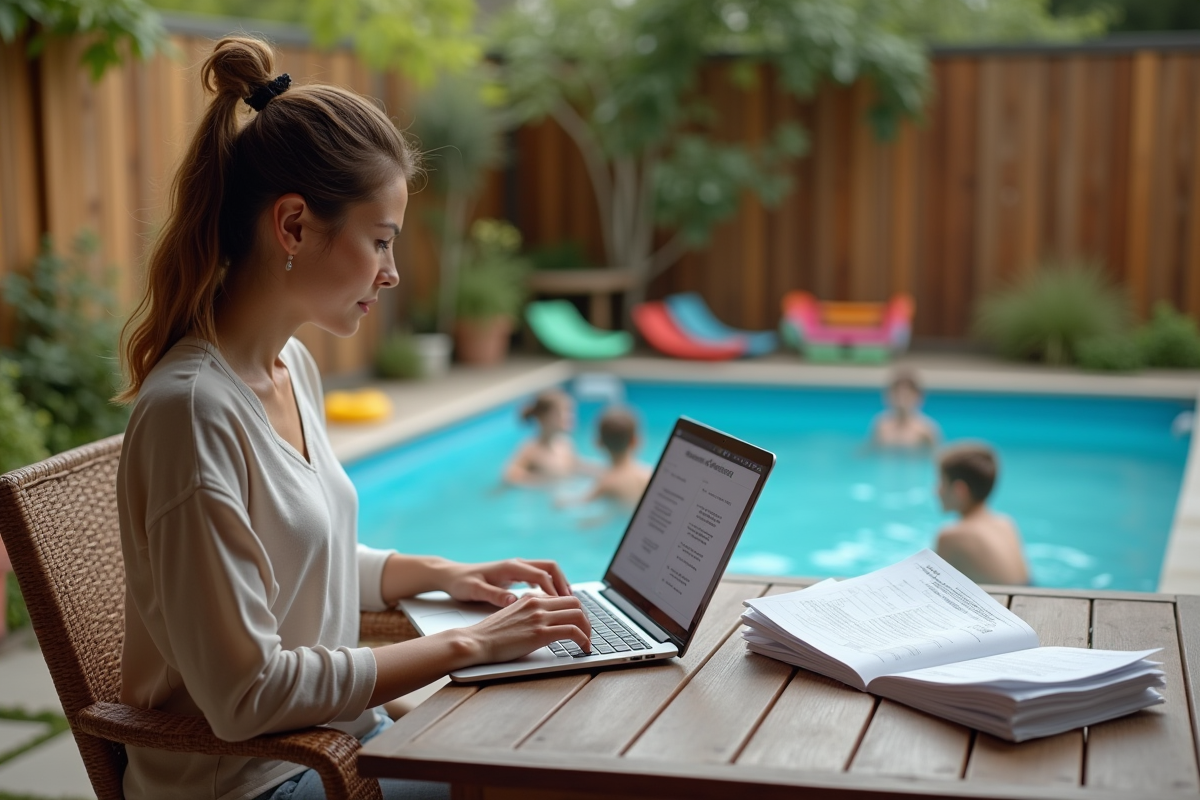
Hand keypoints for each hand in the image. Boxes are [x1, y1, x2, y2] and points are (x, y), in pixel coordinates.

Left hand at [443, 558, 571, 607]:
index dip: (554, 591)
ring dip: (559, 583)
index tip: (562, 606)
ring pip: (547, 571)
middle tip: (573, 602)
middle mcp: (517, 564)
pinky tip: (552, 600)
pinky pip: (540, 576)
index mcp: (510, 567)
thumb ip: (494, 595)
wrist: (451, 575)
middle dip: (563, 583)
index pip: (541, 575)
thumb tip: (514, 600)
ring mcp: (517, 567)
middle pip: (550, 567)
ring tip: (569, 602)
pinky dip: (550, 585)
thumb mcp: (475, 591)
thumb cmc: (461, 583)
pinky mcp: (515, 573)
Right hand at [461, 593, 590, 663]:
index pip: (563, 598)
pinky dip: (583, 639)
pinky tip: (584, 648)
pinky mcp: (540, 633)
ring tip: (588, 643)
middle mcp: (537, 603)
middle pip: (575, 603)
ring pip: (578, 615)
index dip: (576, 611)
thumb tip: (542, 620)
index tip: (580, 623)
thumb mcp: (511, 614)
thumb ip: (528, 612)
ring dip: (588, 630)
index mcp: (530, 598)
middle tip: (588, 633)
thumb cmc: (490, 633)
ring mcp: (539, 617)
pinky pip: (572, 631)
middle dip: (586, 619)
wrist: (476, 641)